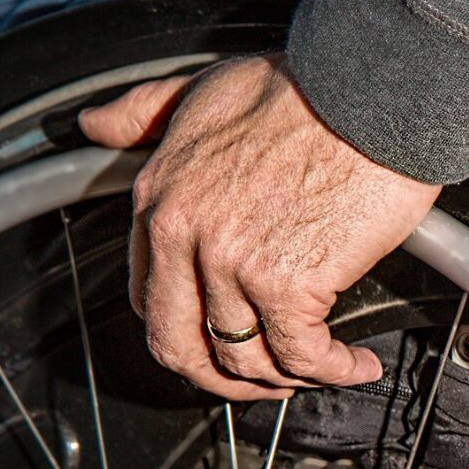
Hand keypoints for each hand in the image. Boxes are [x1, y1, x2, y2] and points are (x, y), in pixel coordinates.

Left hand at [78, 54, 441, 399]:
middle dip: (224, 380)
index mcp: (160, 198)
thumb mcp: (202, 88)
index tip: (223, 336)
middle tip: (265, 380)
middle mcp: (185, 236)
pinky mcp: (289, 283)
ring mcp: (234, 264)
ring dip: (288, 380)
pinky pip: (302, 356)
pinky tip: (357, 363)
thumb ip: (145, 112)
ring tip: (323, 369)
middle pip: (182, 348)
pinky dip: (334, 371)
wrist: (371, 90)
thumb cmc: (306, 88)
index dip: (188, 332)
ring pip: (245, 361)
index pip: (150, 299)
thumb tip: (97, 125)